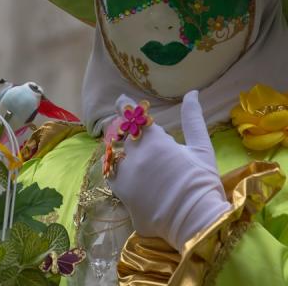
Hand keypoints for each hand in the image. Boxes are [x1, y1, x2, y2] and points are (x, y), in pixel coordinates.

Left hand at [107, 91, 230, 251]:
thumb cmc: (203, 183)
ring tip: (133, 155)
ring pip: (116, 155)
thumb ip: (193, 119)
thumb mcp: (202, 148)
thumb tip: (192, 94)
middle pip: (122, 135)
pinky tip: (130, 174)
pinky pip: (114, 177)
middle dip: (125, 130)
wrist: (197, 223)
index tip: (122, 100)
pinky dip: (120, 172)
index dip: (125, 105)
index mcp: (154, 141)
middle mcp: (134, 155)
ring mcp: (125, 176)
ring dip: (122, 151)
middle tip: (132, 131)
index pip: (133, 115)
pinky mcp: (121, 195)